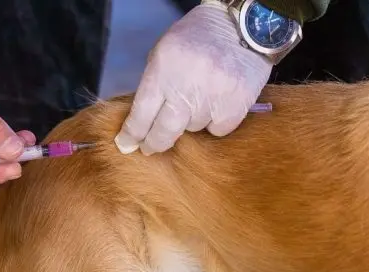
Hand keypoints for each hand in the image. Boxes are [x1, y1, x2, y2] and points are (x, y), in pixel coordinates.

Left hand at [115, 3, 272, 155]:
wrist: (242, 27)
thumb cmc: (198, 39)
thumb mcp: (165, 52)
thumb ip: (154, 84)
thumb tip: (143, 122)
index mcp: (164, 69)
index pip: (141, 113)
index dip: (132, 134)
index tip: (126, 145)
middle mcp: (187, 85)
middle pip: (164, 132)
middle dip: (154, 143)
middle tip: (150, 147)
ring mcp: (213, 97)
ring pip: (192, 129)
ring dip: (191, 120)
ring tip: (199, 97)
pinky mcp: (236, 106)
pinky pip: (217, 129)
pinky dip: (215, 121)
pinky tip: (218, 101)